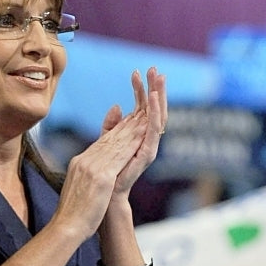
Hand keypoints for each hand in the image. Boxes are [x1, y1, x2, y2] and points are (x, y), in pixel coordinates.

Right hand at [53, 108, 148, 239]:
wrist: (66, 226)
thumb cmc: (72, 214)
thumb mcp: (77, 189)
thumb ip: (85, 176)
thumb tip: (93, 171)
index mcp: (79, 163)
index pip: (100, 143)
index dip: (116, 131)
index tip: (128, 121)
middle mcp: (84, 160)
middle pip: (109, 139)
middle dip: (126, 125)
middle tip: (141, 111)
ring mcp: (92, 167)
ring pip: (116, 143)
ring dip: (132, 129)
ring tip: (146, 116)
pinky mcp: (102, 177)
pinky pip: (120, 156)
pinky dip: (132, 144)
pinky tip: (143, 136)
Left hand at [100, 66, 166, 198]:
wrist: (107, 197)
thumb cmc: (107, 173)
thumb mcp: (107, 142)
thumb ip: (111, 124)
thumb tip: (117, 105)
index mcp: (136, 134)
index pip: (142, 106)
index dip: (140, 89)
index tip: (135, 71)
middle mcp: (145, 138)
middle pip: (154, 108)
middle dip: (155, 87)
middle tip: (154, 68)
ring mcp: (148, 145)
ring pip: (157, 115)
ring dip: (158, 95)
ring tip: (158, 78)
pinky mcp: (147, 153)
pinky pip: (153, 129)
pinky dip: (153, 113)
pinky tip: (152, 98)